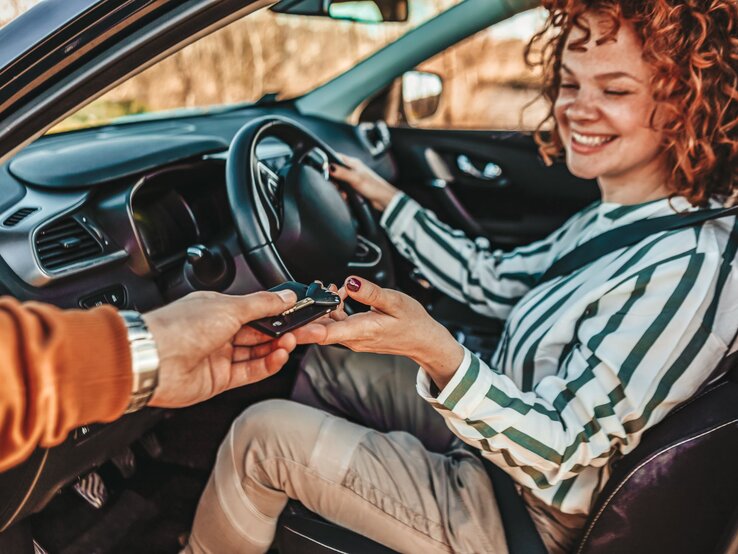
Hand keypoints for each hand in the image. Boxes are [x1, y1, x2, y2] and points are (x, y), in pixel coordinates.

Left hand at [142, 289, 298, 407]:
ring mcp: (218, 356)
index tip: (296, 312)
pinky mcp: (218, 379)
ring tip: (292, 342)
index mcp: (216, 309)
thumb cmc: (179, 328)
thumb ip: (262, 305)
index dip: (276, 312)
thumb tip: (285, 297)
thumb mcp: (229, 307)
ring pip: (255, 352)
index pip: (254, 310)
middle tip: (299, 329)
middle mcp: (217, 332)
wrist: (154, 360)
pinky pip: (250, 371)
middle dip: (279, 331)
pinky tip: (279, 357)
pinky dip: (267, 365)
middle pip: (257, 332)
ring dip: (275, 348)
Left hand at [294, 277, 463, 388]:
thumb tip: (350, 283)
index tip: (291, 325)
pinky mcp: (354, 335)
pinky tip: (340, 295)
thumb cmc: (412, 322)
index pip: (327, 333)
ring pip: (327, 324)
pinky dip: (334, 309)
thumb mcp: (395, 301)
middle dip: (309, 311)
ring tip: (328, 287)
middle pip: (320, 328)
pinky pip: (336, 323)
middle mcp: (353, 338)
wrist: (422, 340)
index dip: (306, 329)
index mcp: (362, 330)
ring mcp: (353, 338)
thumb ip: (370, 292)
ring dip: (323, 306)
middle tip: (306, 291)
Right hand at [329, 154, 399, 210]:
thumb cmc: (374, 187)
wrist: (383, 200)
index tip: (324, 169)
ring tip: (343, 193)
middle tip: (335, 185)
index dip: (328, 162)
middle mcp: (352, 170)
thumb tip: (329, 167)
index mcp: (353, 163)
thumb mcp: (355, 178)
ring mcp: (353, 179)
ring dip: (338, 188)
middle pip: (335, 171)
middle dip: (333, 180)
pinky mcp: (354, 188)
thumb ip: (342, 172)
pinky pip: (343, 190)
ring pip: (338, 182)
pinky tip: (346, 196)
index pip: (336, 157)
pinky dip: (343, 193)